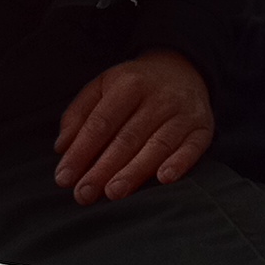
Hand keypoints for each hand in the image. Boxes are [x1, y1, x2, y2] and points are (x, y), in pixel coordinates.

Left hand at [53, 49, 214, 205]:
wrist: (183, 70)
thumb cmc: (134, 87)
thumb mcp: (102, 87)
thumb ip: (79, 114)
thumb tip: (62, 147)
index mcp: (129, 83)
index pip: (101, 122)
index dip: (81, 150)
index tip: (64, 177)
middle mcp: (159, 97)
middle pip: (127, 137)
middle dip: (103, 168)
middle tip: (83, 194)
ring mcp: (183, 112)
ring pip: (157, 145)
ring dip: (135, 171)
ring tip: (113, 193)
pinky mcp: (202, 127)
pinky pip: (192, 147)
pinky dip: (180, 163)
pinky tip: (164, 179)